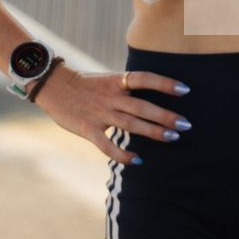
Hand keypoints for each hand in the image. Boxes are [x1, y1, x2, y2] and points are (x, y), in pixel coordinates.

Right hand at [31, 66, 191, 165]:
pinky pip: (107, 145)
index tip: (185, 90)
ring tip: (173, 137)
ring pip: (130, 125)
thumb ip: (127, 89)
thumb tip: (154, 97)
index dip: (164, 83)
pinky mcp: (88, 129)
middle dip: (164, 115)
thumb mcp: (108, 80)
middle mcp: (110, 97)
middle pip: (142, 106)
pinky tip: (138, 160)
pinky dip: (123, 154)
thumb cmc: (86, 85)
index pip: (144, 79)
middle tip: (185, 124)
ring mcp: (99, 114)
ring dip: (152, 132)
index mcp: (116, 81)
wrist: (53, 86)